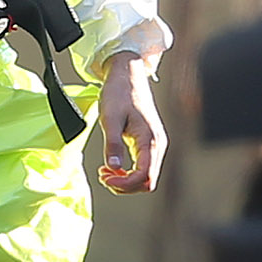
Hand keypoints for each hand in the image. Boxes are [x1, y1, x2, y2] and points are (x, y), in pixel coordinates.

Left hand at [97, 53, 165, 194]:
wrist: (128, 76)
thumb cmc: (119, 93)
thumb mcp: (110, 118)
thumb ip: (112, 144)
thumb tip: (113, 167)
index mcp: (150, 140)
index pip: (144, 176)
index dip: (124, 184)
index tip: (104, 176)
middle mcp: (158, 145)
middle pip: (148, 181)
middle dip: (124, 185)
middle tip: (103, 175)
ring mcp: (155, 145)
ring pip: (146, 176)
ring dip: (125, 180)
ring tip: (105, 171)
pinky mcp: (150, 143)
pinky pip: (143, 167)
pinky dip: (128, 172)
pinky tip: (112, 166)